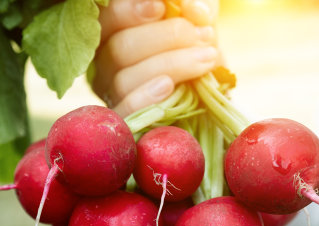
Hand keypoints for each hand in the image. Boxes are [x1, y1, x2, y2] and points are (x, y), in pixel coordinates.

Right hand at [93, 0, 219, 116]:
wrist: (212, 86)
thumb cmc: (197, 43)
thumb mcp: (198, 17)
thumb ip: (197, 6)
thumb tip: (192, 9)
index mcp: (114, 30)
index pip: (107, 19)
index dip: (128, 11)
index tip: (160, 7)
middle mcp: (106, 61)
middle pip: (120, 48)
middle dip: (166, 38)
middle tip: (204, 35)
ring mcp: (112, 94)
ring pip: (125, 79)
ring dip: (170, 66)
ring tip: (206, 58)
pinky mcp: (126, 121)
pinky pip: (125, 112)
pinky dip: (145, 99)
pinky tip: (169, 86)